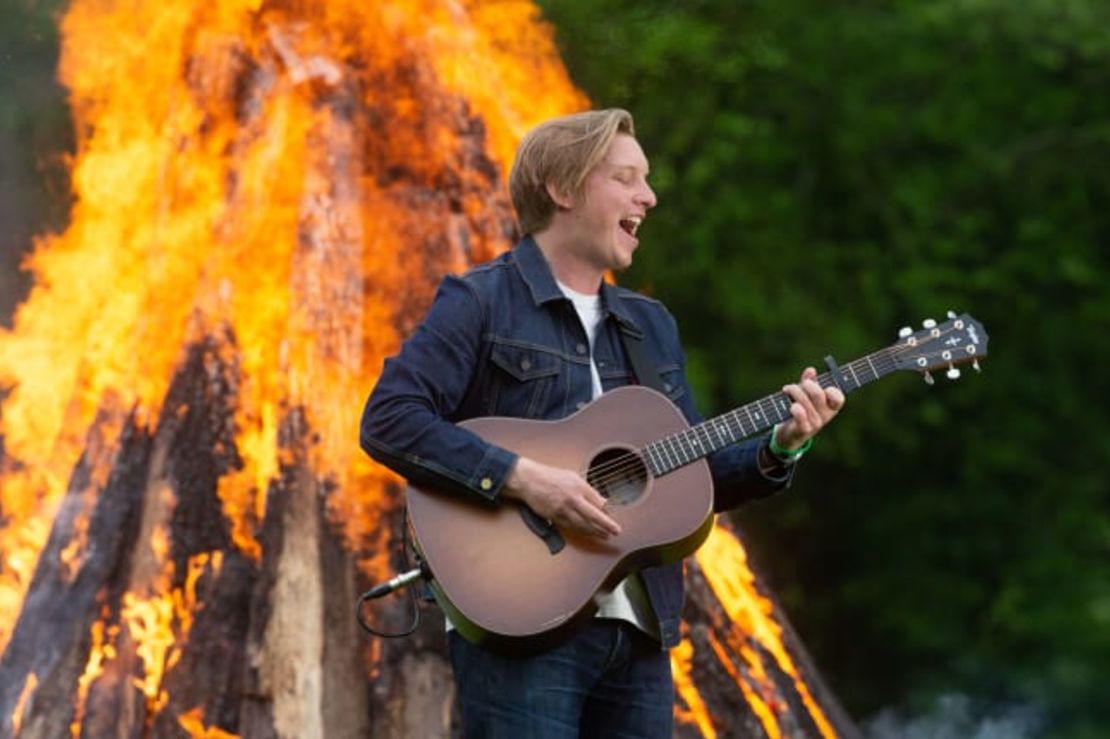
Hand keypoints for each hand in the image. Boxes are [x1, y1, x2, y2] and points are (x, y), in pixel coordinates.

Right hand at [502, 457, 621, 538]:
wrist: (529, 480)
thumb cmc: (551, 476)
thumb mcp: (573, 477)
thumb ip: (588, 490)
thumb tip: (602, 502)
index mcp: (578, 486)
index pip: (597, 501)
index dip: (607, 511)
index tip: (613, 516)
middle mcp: (572, 498)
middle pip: (593, 515)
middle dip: (606, 525)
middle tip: (616, 531)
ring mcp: (562, 509)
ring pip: (582, 524)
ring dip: (595, 531)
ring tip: (605, 535)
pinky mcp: (554, 516)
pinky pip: (570, 526)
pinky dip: (581, 530)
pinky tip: (587, 532)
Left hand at [776, 367, 844, 450]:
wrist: (789, 434)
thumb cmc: (800, 410)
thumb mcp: (805, 395)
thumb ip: (808, 382)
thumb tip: (811, 370)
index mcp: (830, 406)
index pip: (838, 398)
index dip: (831, 390)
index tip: (822, 386)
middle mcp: (825, 416)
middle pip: (818, 395)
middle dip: (806, 385)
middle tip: (799, 384)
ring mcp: (815, 424)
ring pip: (805, 402)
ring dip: (794, 391)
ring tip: (787, 389)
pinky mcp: (803, 430)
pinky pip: (801, 416)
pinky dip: (795, 408)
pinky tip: (791, 405)